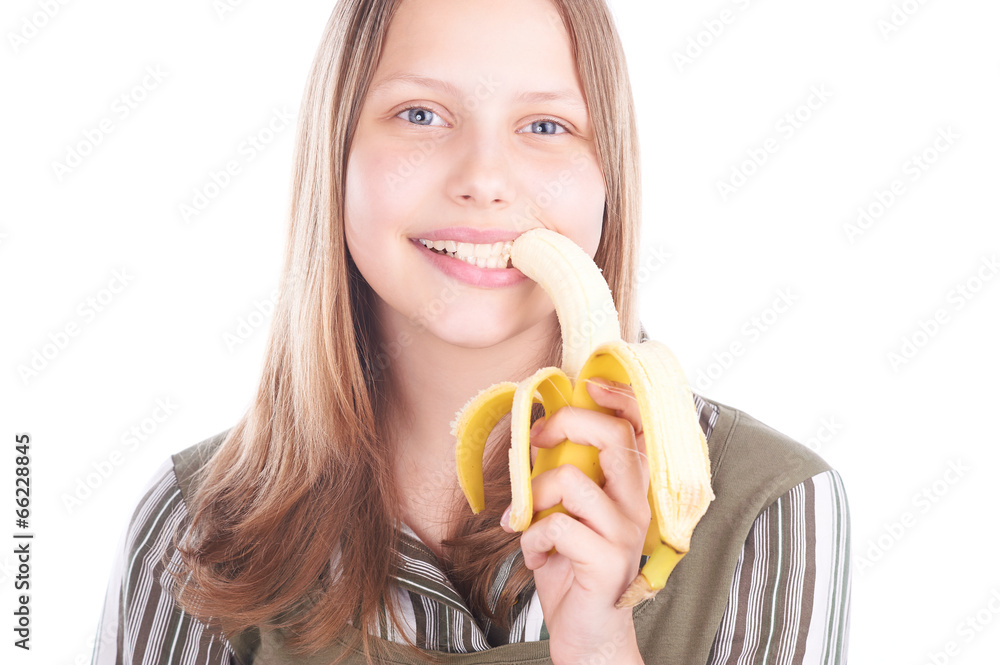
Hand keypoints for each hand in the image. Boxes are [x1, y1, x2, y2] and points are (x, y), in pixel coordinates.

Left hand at [501, 377, 648, 664]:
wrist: (587, 635)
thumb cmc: (572, 568)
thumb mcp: (564, 513)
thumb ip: (560, 476)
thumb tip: (535, 436)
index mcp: (629, 487)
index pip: (639, 428)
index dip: (619, 397)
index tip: (588, 385)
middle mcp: (636, 504)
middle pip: (613, 437)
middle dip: (566, 424)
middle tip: (536, 441)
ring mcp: (626, 533)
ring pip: (572, 480)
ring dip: (534, 497)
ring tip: (526, 521)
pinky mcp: (608, 562)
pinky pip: (556, 527)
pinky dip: (531, 539)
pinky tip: (536, 557)